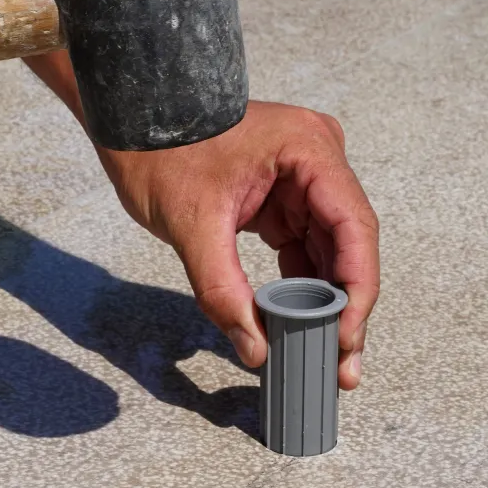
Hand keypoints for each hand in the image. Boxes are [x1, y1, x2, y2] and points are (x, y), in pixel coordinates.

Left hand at [97, 100, 378, 389]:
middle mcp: (317, 159)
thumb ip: (224, 291)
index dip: (357, 288)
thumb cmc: (159, 150)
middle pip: (349, 243)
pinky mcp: (283, 196)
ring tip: (328, 357)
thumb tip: (256, 348)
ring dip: (326, 302)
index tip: (346, 338)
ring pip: (330, 250)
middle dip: (345, 306)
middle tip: (343, 366)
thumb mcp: (192, 224)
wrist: (130, 121)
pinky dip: (302, 286)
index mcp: (309, 149)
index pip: (354, 227)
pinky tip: (302, 326)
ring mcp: (302, 177)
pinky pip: (304, 246)